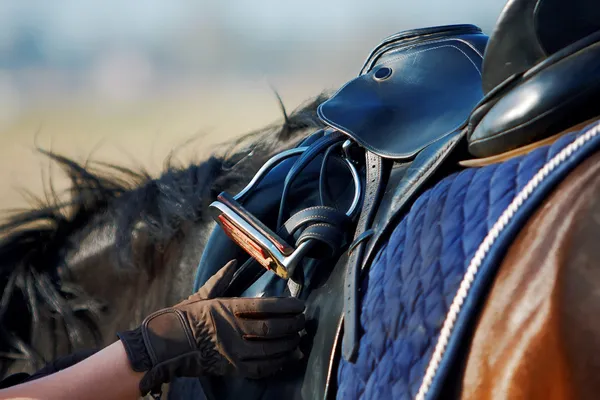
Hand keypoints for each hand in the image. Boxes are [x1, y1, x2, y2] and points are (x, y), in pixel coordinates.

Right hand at [118, 260, 305, 395]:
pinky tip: (285, 358)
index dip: (286, 306)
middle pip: (271, 328)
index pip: (264, 306)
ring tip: (298, 339)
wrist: (165, 345)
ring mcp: (232, 351)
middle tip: (303, 322)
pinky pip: (259, 368)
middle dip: (292, 325)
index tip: (300, 305)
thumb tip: (231, 263)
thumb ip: (221, 280)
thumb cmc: (183, 317)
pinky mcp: (231, 368)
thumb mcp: (202, 295)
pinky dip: (276, 364)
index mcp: (227, 308)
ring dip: (288, 344)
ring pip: (269, 349)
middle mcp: (233, 329)